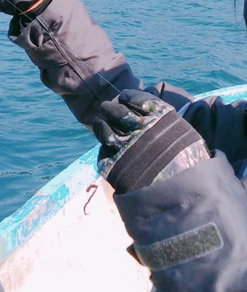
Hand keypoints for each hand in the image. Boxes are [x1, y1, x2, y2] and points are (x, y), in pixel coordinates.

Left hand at [93, 90, 209, 193]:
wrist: (187, 194)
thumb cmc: (191, 164)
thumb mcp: (186, 134)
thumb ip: (166, 121)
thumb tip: (151, 110)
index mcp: (159, 118)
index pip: (136, 98)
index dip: (127, 97)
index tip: (123, 97)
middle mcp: (140, 129)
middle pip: (116, 112)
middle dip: (110, 109)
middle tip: (106, 107)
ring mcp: (124, 147)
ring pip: (104, 130)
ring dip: (101, 125)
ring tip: (100, 122)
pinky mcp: (114, 166)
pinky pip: (102, 153)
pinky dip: (104, 148)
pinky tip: (106, 146)